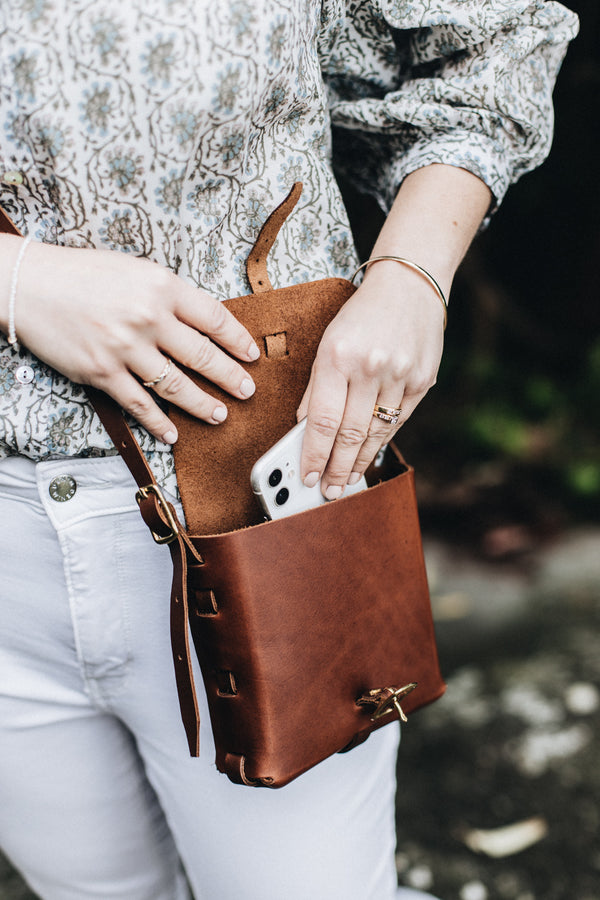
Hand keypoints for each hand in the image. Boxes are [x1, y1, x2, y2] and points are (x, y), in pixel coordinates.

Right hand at [11, 240, 258, 442]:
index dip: (237, 340)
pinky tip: (173, 433)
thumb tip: (204, 324)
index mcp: (161, 286)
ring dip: (202, 404)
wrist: (29, 286)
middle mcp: (147, 317)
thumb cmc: (82, 275)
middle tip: (247, 390)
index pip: (213, 318)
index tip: (252, 355)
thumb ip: (169, 296)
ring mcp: (124, 348)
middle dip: (230, 377)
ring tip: (219, 415)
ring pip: (176, 385)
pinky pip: (139, 404)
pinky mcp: (102, 372)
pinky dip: (159, 422)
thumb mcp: (135, 271)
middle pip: (202, 355)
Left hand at [297, 260, 445, 496]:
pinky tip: (370, 456)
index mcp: (337, 356)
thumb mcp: (327, 343)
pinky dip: (381, 442)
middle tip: (327, 491)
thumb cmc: (361, 315)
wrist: (410, 285)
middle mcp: (370, 367)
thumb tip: (305, 429)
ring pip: (375, 433)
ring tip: (346, 481)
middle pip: (350, 434)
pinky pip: (398, 422)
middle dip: (336, 468)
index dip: (313, 454)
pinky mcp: (422, 381)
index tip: (305, 476)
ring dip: (359, 462)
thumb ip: (316, 387)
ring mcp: (400, 376)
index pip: (322, 420)